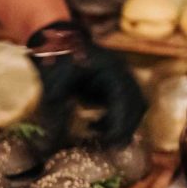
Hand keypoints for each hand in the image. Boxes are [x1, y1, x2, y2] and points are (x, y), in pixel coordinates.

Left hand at [28, 20, 146, 149]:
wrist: (53, 39)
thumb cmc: (54, 59)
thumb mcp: (52, 87)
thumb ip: (56, 116)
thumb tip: (50, 147)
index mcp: (111, 69)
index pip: (125, 100)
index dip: (121, 124)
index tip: (111, 144)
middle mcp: (121, 72)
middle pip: (136, 104)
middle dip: (126, 128)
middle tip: (111, 149)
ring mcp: (120, 77)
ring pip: (133, 105)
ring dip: (121, 124)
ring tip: (99, 137)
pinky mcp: (113, 84)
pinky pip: (123, 104)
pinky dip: (114, 118)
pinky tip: (94, 127)